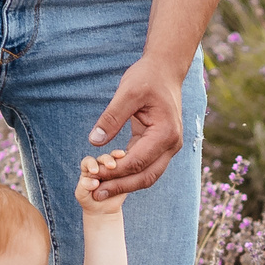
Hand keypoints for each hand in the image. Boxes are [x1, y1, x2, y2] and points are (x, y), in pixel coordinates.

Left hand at [75, 150, 129, 211]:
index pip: (89, 161)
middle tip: (111, 166)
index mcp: (89, 168)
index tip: (95, 171)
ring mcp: (114, 170)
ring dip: (120, 160)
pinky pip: (128, 169)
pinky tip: (132, 168)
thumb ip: (84, 187)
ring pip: (117, 161)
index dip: (91, 164)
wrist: (103, 210)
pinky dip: (129, 167)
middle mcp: (101, 166)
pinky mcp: (124, 175)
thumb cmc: (89, 201)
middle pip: (104, 158)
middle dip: (107, 160)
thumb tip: (93, 182)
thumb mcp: (82, 195)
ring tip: (121, 166)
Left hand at [86, 54, 186, 197]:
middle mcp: (172, 145)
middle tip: (96, 194)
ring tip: (100, 190)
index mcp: (166, 133)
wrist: (165, 70)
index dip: (114, 172)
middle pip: (145, 176)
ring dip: (124, 184)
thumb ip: (111, 118)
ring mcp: (169, 147)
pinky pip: (145, 166)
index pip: (137, 161)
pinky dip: (128, 173)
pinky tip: (109, 176)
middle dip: (120, 187)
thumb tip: (94, 141)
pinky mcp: (161, 146)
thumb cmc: (147, 77)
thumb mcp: (127, 92)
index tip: (93, 176)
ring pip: (147, 175)